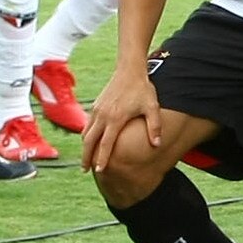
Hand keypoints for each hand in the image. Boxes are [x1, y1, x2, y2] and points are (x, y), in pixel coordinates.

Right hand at [82, 62, 163, 179]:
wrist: (129, 71)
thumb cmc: (143, 90)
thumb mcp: (152, 107)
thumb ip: (154, 126)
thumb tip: (157, 145)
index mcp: (116, 118)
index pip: (106, 144)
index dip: (102, 158)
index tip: (99, 171)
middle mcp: (103, 116)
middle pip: (89, 142)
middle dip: (86, 157)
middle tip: (85, 170)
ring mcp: (97, 111)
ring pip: (86, 133)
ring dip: (85, 147)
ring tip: (86, 160)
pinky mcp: (95, 106)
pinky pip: (88, 125)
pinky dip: (86, 136)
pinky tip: (89, 142)